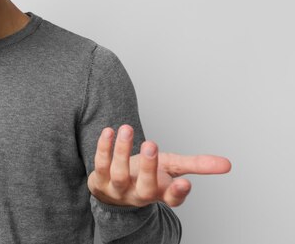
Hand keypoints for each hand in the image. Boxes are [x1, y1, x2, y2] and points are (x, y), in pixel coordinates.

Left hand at [87, 125, 230, 207]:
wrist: (113, 188)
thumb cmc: (146, 174)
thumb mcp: (172, 168)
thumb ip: (197, 165)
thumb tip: (227, 164)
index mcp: (160, 193)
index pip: (171, 198)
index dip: (178, 193)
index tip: (185, 182)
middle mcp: (139, 194)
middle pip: (145, 187)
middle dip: (149, 167)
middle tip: (151, 144)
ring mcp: (118, 189)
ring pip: (120, 174)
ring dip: (122, 151)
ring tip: (127, 128)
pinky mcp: (99, 180)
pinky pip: (100, 164)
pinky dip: (104, 148)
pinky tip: (109, 131)